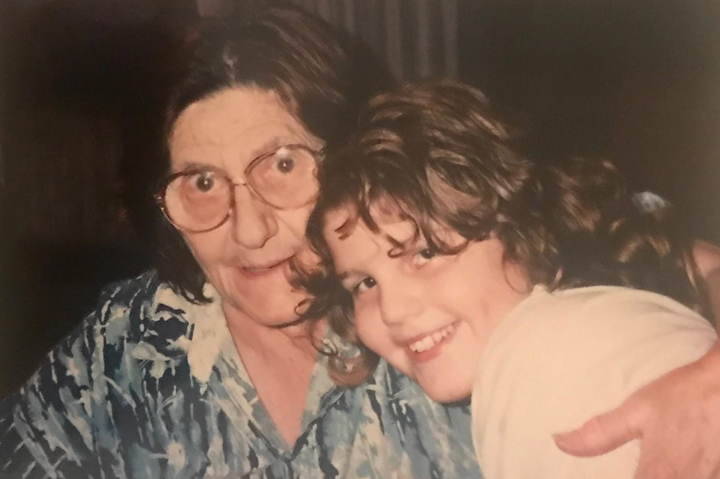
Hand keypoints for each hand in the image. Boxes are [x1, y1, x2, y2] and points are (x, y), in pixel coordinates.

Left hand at [553, 342, 719, 478]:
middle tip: (636, 468)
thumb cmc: (683, 396)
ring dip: (663, 476)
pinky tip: (679, 466)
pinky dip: (686, 474)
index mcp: (656, 472)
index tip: (621, 475)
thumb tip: (560, 443)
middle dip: (643, 477)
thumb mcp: (637, 411)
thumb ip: (600, 434)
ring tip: (656, 466)